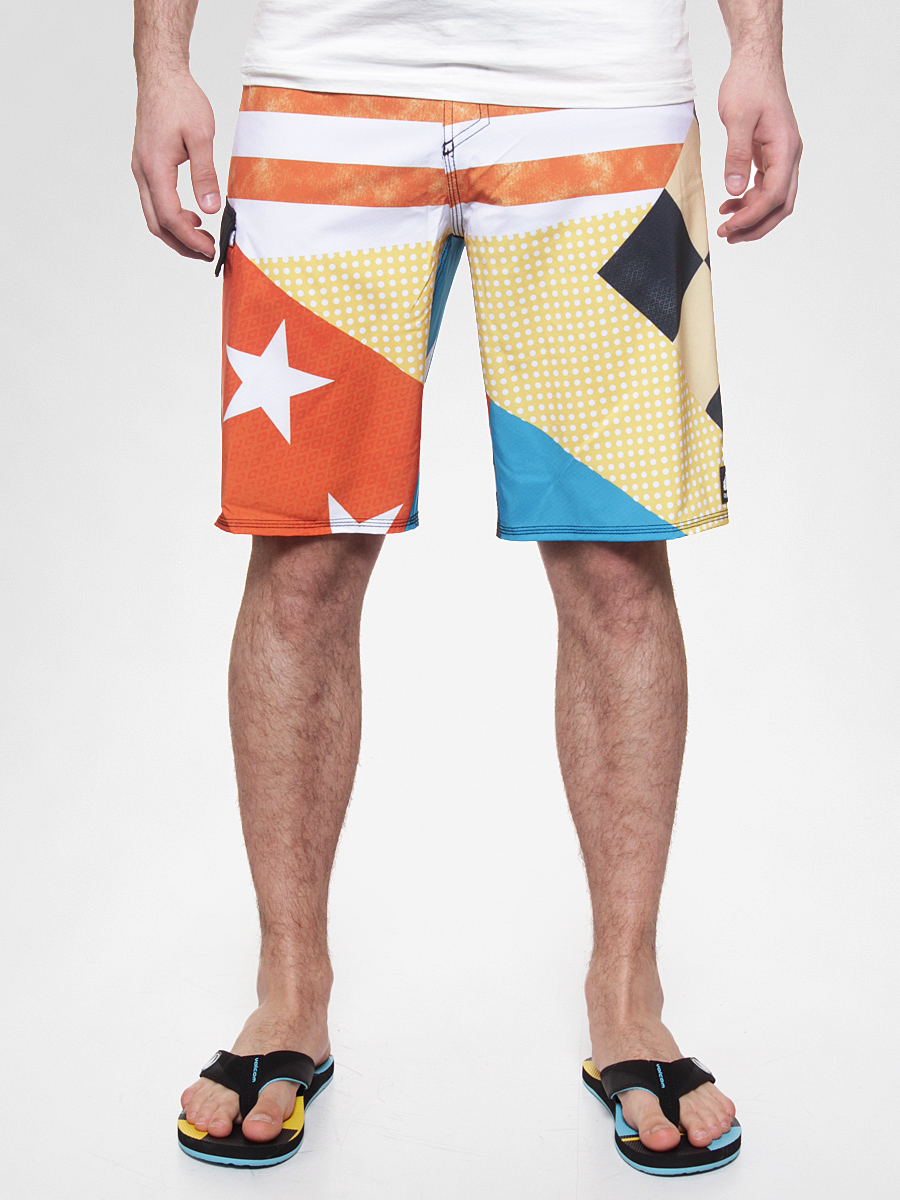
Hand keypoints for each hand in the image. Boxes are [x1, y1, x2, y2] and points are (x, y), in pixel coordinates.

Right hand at [132, 72, 220, 259]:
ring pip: (153, 215)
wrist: (161, 76)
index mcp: (154, 168)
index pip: (170, 217)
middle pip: (157, 224)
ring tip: (202, 238)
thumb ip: (205, 175)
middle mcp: (142, 172)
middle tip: (207, 253)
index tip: (210, 250)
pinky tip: (193, 215)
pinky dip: (172, 216)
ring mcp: (141, 170)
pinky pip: (154, 201)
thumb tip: (210, 208)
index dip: (190, 239)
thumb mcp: (201, 136)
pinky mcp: (146, 166)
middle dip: (182, 244)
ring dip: (177, 232)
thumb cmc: (181, 100)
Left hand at [716, 55, 801, 242]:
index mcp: (785, 147)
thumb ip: (736, 155)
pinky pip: (767, 186)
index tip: (728, 226)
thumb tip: (734, 190)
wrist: (756, 63)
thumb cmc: (748, 84)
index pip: (774, 195)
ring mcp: (783, 155)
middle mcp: (790, 155)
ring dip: (752, 216)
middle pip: (781, 205)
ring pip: (775, 199)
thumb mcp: (737, 118)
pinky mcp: (773, 154)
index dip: (752, 215)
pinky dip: (750, 200)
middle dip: (756, 225)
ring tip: (726, 224)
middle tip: (729, 236)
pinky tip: (729, 204)